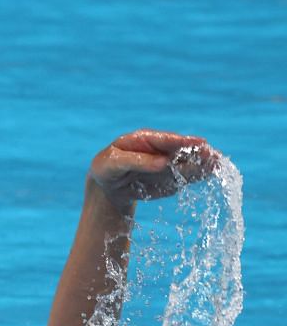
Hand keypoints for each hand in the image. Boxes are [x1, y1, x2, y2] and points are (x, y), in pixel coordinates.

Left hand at [89, 129, 219, 212]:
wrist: (107, 185)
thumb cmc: (107, 168)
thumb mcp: (114, 163)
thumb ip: (137, 162)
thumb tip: (162, 164)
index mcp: (145, 139)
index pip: (167, 140)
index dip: (184, 142)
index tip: (201, 143)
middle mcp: (158, 150)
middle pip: (181, 150)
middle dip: (198, 153)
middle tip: (215, 156)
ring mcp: (165, 164)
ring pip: (185, 164)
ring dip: (201, 164)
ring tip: (217, 165)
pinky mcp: (167, 179)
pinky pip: (182, 178)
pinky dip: (195, 176)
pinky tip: (209, 173)